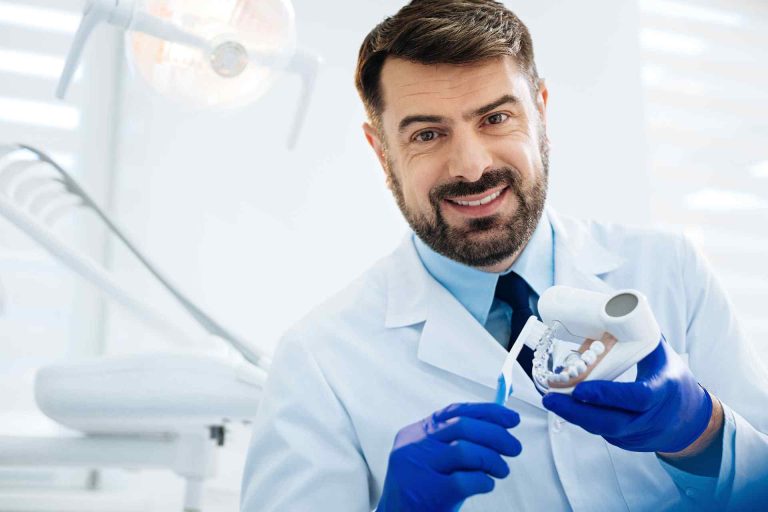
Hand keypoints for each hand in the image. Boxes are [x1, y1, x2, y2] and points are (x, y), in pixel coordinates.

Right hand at [377, 402, 521, 511]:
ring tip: (501, 470)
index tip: (511, 418)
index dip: (487, 412)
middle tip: (515, 448)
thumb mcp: (431, 458)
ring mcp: (419, 467)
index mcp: (415, 432)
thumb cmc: (421, 490)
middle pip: (463, 426)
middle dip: (496, 434)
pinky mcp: (428, 492)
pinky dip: (484, 481)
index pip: (455, 411)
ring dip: (492, 459)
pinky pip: (466, 480)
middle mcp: (414, 445)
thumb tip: (498, 426)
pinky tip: (486, 485)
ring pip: (465, 450)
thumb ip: (454, 441)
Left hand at [542, 337, 713, 452]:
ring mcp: (639, 434)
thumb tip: (611, 306)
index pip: (636, 397)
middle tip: (550, 397)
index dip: (607, 395)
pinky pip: (602, 433)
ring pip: (603, 429)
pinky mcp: (628, 443)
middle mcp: (652, 417)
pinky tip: (566, 407)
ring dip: (574, 416)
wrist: (691, 420)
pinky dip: (583, 420)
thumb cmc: (673, 379)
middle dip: (577, 411)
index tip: (580, 388)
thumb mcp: (661, 355)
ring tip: (551, 399)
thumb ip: (637, 335)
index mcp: (663, 390)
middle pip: (611, 422)